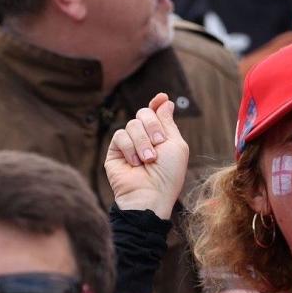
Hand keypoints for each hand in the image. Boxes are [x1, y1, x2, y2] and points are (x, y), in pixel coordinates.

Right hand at [104, 93, 188, 218]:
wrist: (150, 194)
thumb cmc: (168, 174)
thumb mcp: (176, 145)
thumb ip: (168, 123)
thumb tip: (164, 101)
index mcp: (162, 136)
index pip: (156, 112)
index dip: (157, 104)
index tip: (161, 98)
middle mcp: (145, 138)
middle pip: (144, 113)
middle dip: (153, 125)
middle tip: (159, 142)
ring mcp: (129, 144)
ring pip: (132, 124)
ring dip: (143, 142)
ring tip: (149, 160)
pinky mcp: (115, 151)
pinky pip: (120, 135)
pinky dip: (130, 148)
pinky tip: (135, 163)